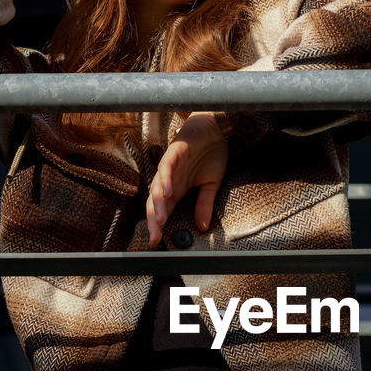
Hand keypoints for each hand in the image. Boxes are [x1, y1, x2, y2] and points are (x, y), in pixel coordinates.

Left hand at [146, 113, 228, 248]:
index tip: (157, 242)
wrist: (216, 128)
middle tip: (155, 238)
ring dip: (158, 204)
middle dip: (154, 221)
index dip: (158, 226)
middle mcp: (169, 179)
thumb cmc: (211, 154)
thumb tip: (202, 227)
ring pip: (158, 187)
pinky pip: (166, 167)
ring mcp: (169, 166)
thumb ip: (204, 204)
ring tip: (161, 220)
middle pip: (155, 203)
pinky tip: (167, 192)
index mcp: (177, 189)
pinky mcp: (174, 151)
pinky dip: (166, 179)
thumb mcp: (211, 184)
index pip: (163, 210)